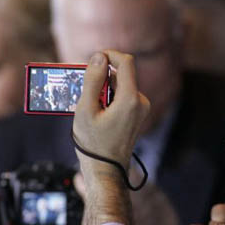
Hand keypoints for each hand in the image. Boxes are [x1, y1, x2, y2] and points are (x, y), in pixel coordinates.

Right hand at [73, 51, 149, 224]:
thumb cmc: (93, 143)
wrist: (106, 170)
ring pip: (120, 85)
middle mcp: (140, 101)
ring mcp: (141, 109)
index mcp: (130, 99)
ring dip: (103, 88)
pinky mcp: (137, 114)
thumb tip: (99, 56)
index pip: (125, 61)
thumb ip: (92, 80)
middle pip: (121, 74)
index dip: (109, 55)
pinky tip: (95, 112)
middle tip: (83, 89)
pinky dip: (108, 97)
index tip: (92, 61)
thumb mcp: (85, 109)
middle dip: (101, 76)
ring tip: (88, 106)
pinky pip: (122, 96)